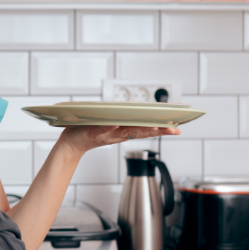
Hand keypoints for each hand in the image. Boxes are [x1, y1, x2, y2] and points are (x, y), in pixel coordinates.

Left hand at [59, 125, 180, 155]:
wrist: (72, 142)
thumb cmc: (90, 130)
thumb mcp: (111, 124)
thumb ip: (123, 119)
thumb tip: (139, 107)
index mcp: (123, 131)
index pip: (145, 129)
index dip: (161, 129)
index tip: (176, 127)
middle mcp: (118, 134)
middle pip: (141, 131)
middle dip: (158, 130)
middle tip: (173, 129)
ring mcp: (107, 134)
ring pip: (126, 132)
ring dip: (140, 130)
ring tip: (153, 127)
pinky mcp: (94, 132)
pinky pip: (103, 130)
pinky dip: (110, 128)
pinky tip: (118, 124)